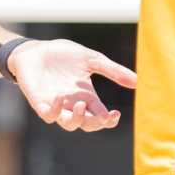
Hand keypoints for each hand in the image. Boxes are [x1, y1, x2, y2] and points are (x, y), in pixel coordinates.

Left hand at [9, 39, 138, 132]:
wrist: (36, 49)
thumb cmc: (63, 55)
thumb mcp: (91, 59)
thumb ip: (113, 70)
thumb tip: (138, 81)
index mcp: (87, 97)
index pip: (101, 116)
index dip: (109, 119)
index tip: (115, 113)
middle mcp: (73, 104)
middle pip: (87, 124)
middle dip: (96, 123)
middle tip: (103, 115)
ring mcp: (56, 105)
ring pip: (68, 124)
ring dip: (76, 119)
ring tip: (80, 104)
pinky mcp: (40, 101)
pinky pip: (48, 115)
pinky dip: (54, 111)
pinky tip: (60, 98)